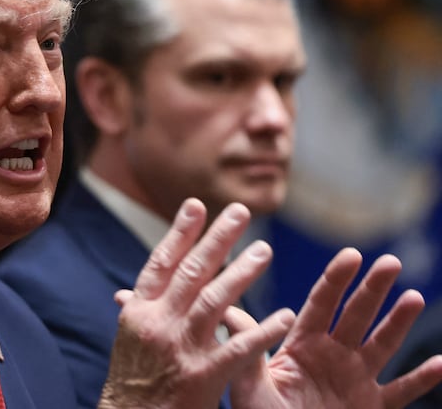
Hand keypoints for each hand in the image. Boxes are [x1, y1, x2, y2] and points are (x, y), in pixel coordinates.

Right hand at [98, 198, 294, 408]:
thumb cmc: (132, 383)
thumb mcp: (128, 340)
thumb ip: (137, 312)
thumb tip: (127, 290)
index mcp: (139, 312)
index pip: (161, 263)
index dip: (179, 233)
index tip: (196, 205)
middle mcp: (158, 323)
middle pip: (191, 272)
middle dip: (217, 240)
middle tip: (240, 212)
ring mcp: (180, 349)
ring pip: (215, 302)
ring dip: (241, 274)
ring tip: (264, 250)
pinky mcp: (202, 377)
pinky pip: (237, 350)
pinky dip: (261, 332)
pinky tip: (282, 316)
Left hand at [229, 248, 441, 408]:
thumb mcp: (248, 385)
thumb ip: (246, 348)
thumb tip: (227, 309)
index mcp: (301, 345)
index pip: (321, 304)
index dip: (337, 279)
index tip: (352, 254)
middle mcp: (332, 356)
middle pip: (356, 315)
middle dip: (373, 289)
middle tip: (391, 262)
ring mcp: (355, 380)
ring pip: (382, 345)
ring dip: (399, 323)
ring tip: (414, 297)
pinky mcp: (372, 408)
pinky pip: (401, 393)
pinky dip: (421, 380)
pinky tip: (441, 364)